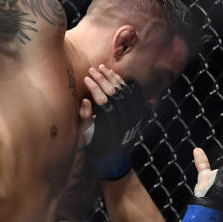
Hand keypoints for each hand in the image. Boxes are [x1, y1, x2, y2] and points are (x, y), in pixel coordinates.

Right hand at [82, 64, 150, 179]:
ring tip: (101, 68)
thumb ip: (85, 118)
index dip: (94, 89)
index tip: (86, 78)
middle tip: (92, 70)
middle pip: (115, 93)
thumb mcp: (87, 134)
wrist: (114, 153)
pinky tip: (113, 74)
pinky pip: (132, 92)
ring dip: (112, 78)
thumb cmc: (96, 142)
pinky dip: (122, 82)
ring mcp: (134, 114)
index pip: (104, 102)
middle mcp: (126, 119)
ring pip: (125, 91)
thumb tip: (85, 100)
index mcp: (112, 126)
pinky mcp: (138, 110)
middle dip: (102, 80)